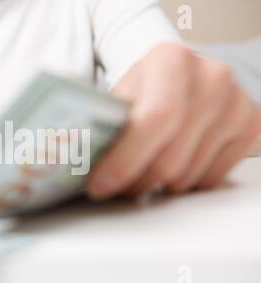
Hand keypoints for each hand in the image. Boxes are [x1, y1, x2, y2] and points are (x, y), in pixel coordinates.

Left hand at [88, 43, 260, 198]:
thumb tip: (75, 164)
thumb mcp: (118, 97)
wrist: (179, 78)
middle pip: (170, 158)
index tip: (100, 186)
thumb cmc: (143, 91)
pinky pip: (209, 180)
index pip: (154, 120)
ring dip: (158, 183)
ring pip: (187, 176)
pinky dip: (183, 181)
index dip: (124, 160)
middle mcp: (211, 77)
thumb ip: (103, 126)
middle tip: (117, 185)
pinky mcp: (250, 126)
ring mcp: (236, 103)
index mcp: (170, 60)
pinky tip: (172, 162)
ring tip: (144, 168)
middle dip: (136, 181)